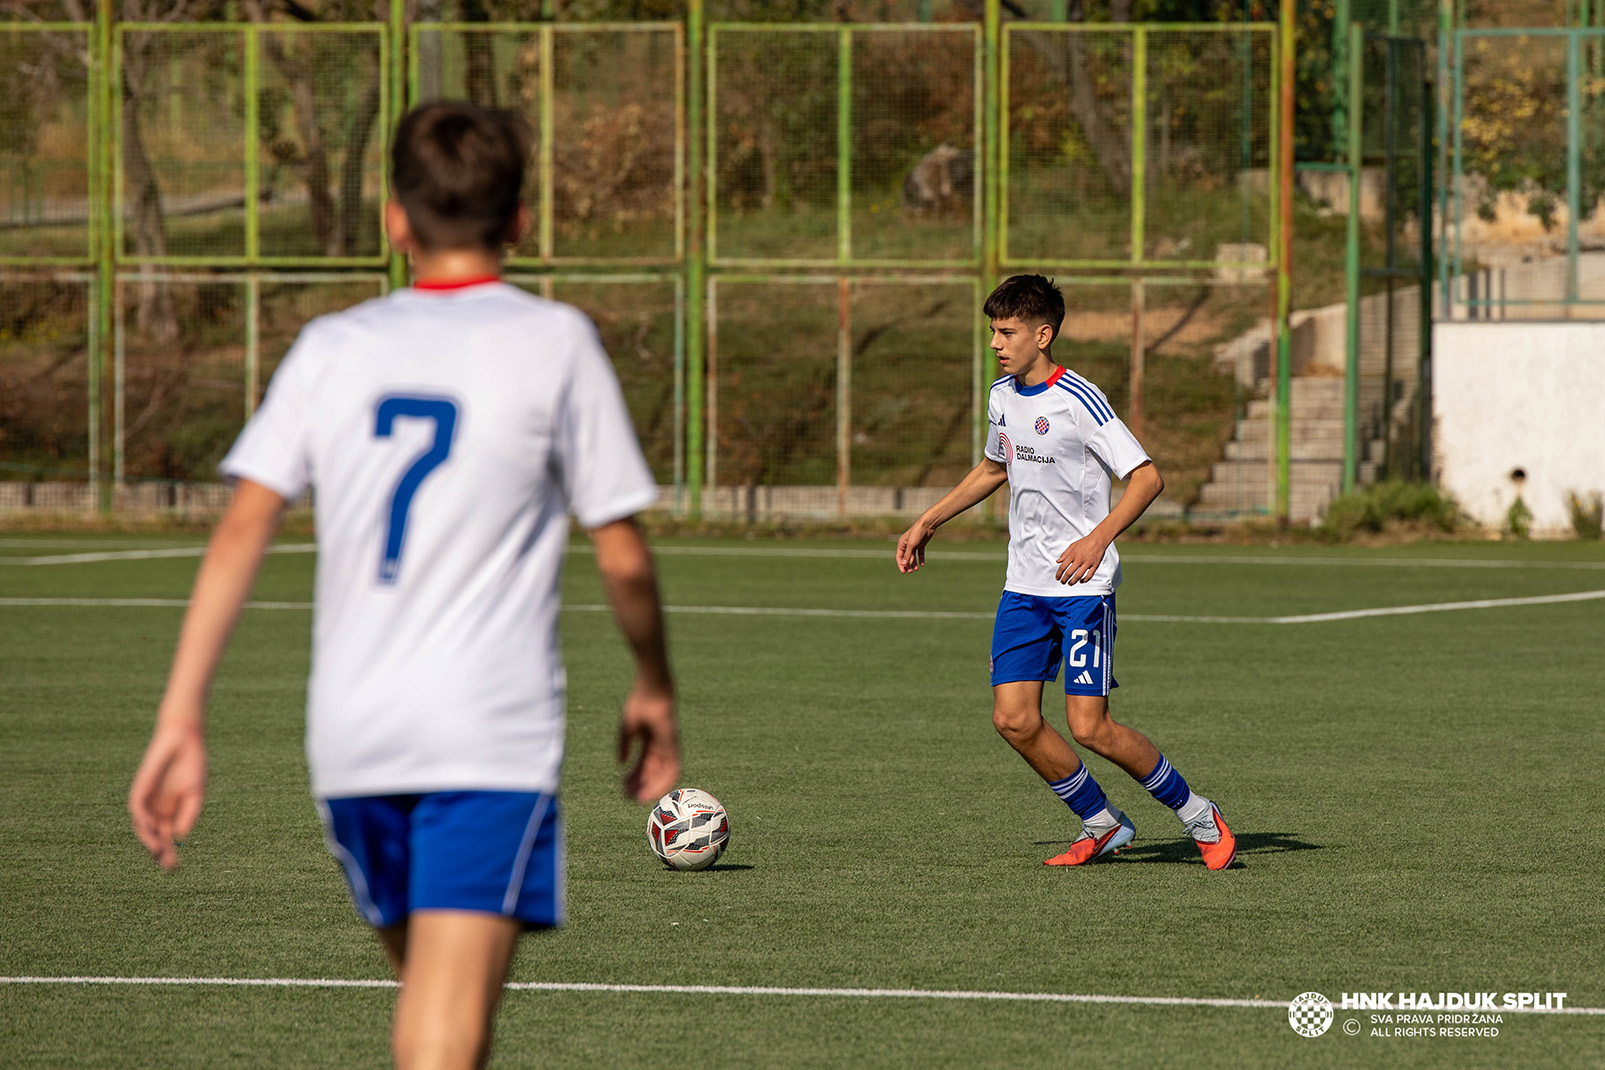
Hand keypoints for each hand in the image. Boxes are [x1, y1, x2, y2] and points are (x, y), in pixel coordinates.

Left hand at [129, 720, 207, 870]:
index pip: (167, 838)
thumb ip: (190, 814)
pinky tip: (151, 827)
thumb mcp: (195, 793)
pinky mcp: (140, 789)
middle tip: (168, 866)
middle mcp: (157, 810)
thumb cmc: (193, 765)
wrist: (184, 740)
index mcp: (172, 812)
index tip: (175, 868)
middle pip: (154, 836)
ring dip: (149, 839)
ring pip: (143, 826)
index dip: (170, 853)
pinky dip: (142, 820)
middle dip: (160, 852)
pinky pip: (137, 809)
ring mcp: (148, 801)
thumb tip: (181, 836)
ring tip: (158, 852)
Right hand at [617, 680, 679, 803]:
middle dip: (640, 786)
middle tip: (628, 797)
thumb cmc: (639, 703)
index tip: (622, 789)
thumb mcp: (627, 729)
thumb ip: (624, 746)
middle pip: (652, 773)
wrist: (651, 690)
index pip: (643, 766)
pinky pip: (672, 769)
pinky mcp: (674, 746)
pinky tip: (650, 790)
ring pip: (663, 775)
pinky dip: (662, 782)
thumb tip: (620, 764)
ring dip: (651, 788)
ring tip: (638, 798)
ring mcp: (669, 747)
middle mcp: (661, 748)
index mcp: (651, 743)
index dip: (633, 778)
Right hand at [895, 521, 933, 573]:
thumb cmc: (917, 533)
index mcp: (901, 544)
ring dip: (914, 563)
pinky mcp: (921, 544)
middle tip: (911, 571)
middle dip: (908, 565)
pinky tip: (922, 564)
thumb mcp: (911, 545)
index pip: (899, 557)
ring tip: (916, 569)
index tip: (904, 572)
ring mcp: (914, 545)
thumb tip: (903, 564)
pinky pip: (920, 554)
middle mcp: (907, 545)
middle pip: (906, 558)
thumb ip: (907, 555)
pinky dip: (920, 559)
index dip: (901, 565)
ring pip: (913, 557)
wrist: (927, 525)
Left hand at [1056, 533, 1109, 584]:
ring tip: (1070, 583)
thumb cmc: (1085, 542)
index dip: (1059, 574)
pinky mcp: (1095, 565)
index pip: (1063, 566)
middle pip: (1069, 573)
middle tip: (1063, 582)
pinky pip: (1089, 575)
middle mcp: (1079, 559)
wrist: (1098, 539)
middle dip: (1064, 579)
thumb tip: (1058, 561)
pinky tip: (1081, 581)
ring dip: (1073, 582)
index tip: (1057, 578)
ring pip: (1078, 576)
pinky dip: (1084, 580)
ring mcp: (1088, 563)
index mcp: (1073, 554)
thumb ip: (1065, 554)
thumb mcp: (1072, 546)